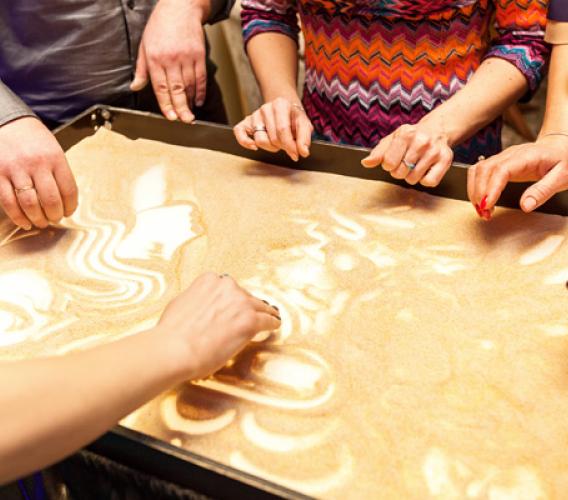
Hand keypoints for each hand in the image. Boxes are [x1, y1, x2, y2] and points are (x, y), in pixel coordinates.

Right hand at [0, 117, 77, 229]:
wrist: (6, 121)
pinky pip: (9, 202)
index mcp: (55, 158)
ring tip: (41, 222)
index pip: (69, 190)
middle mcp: (36, 164)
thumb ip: (59, 173)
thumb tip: (66, 201)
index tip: (69, 212)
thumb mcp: (53, 150)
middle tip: (55, 219)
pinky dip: (18, 217)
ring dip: (38, 219)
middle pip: (51, 200)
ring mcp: (16, 169)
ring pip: (30, 204)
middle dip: (55, 215)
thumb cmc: (33, 139)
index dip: (71, 207)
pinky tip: (24, 222)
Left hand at [131, 0, 208, 122]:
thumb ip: (141, 70)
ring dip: (190, 101)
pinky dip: (201, 91)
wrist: (179, 7)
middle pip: (177, 89)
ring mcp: (187, 57)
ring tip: (190, 113)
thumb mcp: (144, 46)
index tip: (170, 117)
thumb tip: (135, 87)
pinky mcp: (199, 55)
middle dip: (181, 107)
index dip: (166, 104)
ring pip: (190, 85)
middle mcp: (171, 59)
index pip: (160, 87)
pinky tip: (199, 100)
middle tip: (184, 120)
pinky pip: (201, 77)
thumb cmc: (160, 26)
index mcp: (155, 58)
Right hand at [157, 273, 280, 379]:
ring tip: (270, 317)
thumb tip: (199, 304)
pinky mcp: (250, 321)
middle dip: (246, 306)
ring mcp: (240, 303)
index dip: (231, 299)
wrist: (175, 349)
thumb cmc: (171, 333)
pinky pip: (268, 320)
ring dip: (264, 312)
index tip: (234, 306)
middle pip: (245, 295)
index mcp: (209, 280)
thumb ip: (196, 299)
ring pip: (260, 306)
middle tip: (249, 315)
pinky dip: (272, 323)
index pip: (227, 286)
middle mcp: (227, 287)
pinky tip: (274, 326)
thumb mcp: (180, 303)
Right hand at [233, 97, 313, 160]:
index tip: (297, 154)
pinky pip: (239, 133)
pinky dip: (245, 142)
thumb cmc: (293, 117)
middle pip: (272, 138)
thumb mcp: (304, 124)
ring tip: (277, 142)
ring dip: (270, 147)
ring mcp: (254, 116)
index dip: (290, 146)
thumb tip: (303, 151)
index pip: (282, 130)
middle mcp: (265, 108)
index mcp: (280, 105)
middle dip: (282, 147)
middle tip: (288, 146)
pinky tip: (254, 147)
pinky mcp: (246, 123)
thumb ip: (305, 138)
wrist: (284, 108)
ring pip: (260, 141)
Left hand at [361, 123, 453, 186]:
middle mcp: (421, 141)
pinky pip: (429, 182)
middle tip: (406, 162)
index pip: (388, 162)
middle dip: (399, 171)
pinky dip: (425, 180)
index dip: (389, 165)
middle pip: (400, 172)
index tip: (393, 160)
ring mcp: (434, 150)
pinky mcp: (446, 160)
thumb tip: (366, 163)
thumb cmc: (409, 138)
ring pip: (414, 179)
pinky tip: (426, 170)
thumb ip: (378, 153)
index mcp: (405, 134)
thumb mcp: (391, 140)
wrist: (436, 130)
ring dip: (411, 176)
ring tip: (416, 165)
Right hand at [467, 136, 567, 217]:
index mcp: (527, 156)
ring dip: (474, 191)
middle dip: (479, 193)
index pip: (501, 170)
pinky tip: (482, 201)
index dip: (491, 188)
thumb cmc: (564, 161)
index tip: (487, 205)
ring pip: (477, 170)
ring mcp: (502, 157)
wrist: (561, 147)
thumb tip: (525, 206)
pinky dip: (476, 187)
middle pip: (484, 169)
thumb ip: (543, 191)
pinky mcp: (498, 163)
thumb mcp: (562, 178)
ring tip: (481, 210)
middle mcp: (510, 154)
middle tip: (484, 213)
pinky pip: (479, 172)